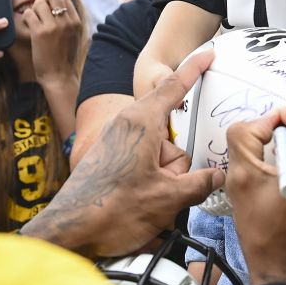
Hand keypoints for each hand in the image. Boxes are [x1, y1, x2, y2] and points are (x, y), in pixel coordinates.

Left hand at [21, 50, 224, 257]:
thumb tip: (216, 176)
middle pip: (170, 137)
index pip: (174, 87)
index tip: (207, 53)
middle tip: (163, 191)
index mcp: (141, 122)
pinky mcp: (109, 159)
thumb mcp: (168, 199)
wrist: (69, 231)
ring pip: (157, 156)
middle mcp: (126, 125)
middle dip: (175, 166)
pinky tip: (136, 205)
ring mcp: (115, 142)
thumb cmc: (112, 210)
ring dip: (160, 181)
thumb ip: (199, 184)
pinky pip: (142, 165)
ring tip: (143, 203)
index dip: (194, 70)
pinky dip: (147, 185)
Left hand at [24, 0, 83, 88]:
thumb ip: (69, 19)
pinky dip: (26, 18)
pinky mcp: (40, 33)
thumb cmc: (64, 57)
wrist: (59, 76)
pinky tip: (29, 27)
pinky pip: (29, 13)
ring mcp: (53, 26)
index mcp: (76, 21)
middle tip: (39, 11)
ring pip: (39, 2)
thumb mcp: (74, 36)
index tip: (47, 8)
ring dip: (33, 10)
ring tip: (34, 21)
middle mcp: (66, 21)